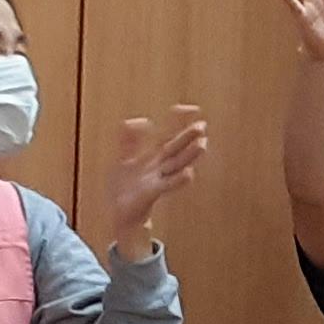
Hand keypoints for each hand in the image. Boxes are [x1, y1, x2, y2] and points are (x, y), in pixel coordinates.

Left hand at [104, 109, 211, 249]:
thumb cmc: (125, 188)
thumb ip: (128, 140)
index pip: (169, 134)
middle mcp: (160, 166)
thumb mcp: (123, 159)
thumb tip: (138, 120)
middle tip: (202, 125)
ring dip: (190, 154)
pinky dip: (179, 179)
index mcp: (153, 156)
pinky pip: (168, 185)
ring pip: (177, 164)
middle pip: (176, 148)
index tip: (192, 109)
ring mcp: (158, 179)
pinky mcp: (153, 193)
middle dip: (188, 137)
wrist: (121, 214)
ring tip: (202, 144)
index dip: (179, 121)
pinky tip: (189, 173)